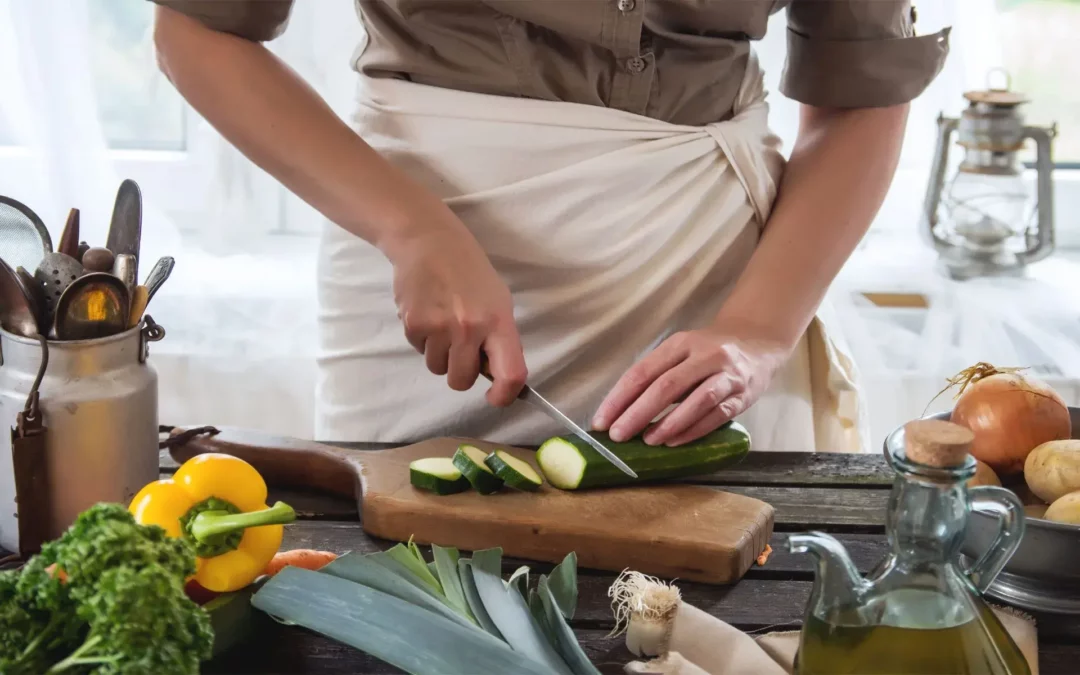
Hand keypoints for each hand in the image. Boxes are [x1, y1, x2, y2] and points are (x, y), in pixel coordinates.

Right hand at [390, 218, 526, 406]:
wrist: (429, 241)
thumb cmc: (469, 271)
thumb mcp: (498, 299)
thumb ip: (499, 337)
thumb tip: (497, 374)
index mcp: (499, 322)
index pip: (510, 373)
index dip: (504, 395)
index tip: (495, 397)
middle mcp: (470, 328)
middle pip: (462, 381)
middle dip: (462, 371)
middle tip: (461, 348)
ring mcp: (439, 327)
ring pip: (438, 368)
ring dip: (441, 355)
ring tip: (443, 323)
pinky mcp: (414, 324)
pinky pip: (419, 351)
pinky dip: (423, 340)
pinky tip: (428, 313)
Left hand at [592, 327, 790, 445]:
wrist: (757, 342)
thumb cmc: (707, 353)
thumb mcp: (680, 352)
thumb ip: (656, 376)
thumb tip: (620, 411)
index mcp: (680, 343)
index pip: (643, 371)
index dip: (619, 398)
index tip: (601, 421)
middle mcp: (704, 355)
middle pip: (666, 386)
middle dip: (638, 413)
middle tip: (618, 436)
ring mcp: (726, 375)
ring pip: (696, 400)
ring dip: (669, 424)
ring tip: (647, 441)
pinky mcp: (743, 395)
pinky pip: (717, 415)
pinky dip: (694, 430)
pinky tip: (674, 441)